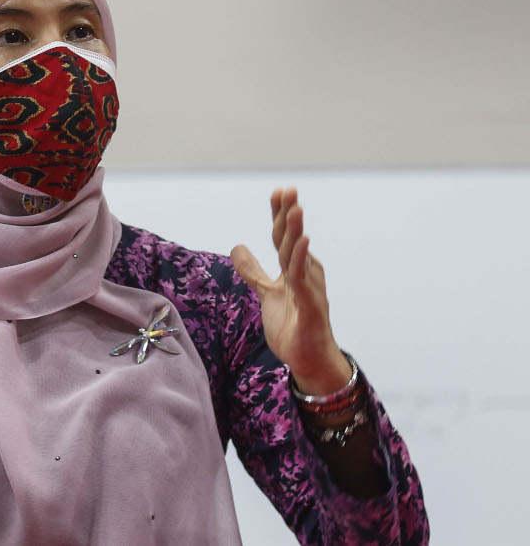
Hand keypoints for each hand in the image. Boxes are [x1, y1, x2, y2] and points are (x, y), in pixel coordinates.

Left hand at [230, 188, 350, 394]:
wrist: (309, 359)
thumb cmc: (293, 325)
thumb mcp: (266, 293)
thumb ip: (253, 271)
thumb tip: (237, 247)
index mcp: (293, 269)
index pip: (283, 237)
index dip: (280, 215)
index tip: (278, 191)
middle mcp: (304, 274)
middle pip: (291, 240)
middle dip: (289, 214)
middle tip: (288, 189)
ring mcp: (309, 289)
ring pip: (298, 256)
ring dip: (296, 231)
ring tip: (294, 208)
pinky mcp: (310, 305)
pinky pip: (303, 280)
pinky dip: (302, 260)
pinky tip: (302, 242)